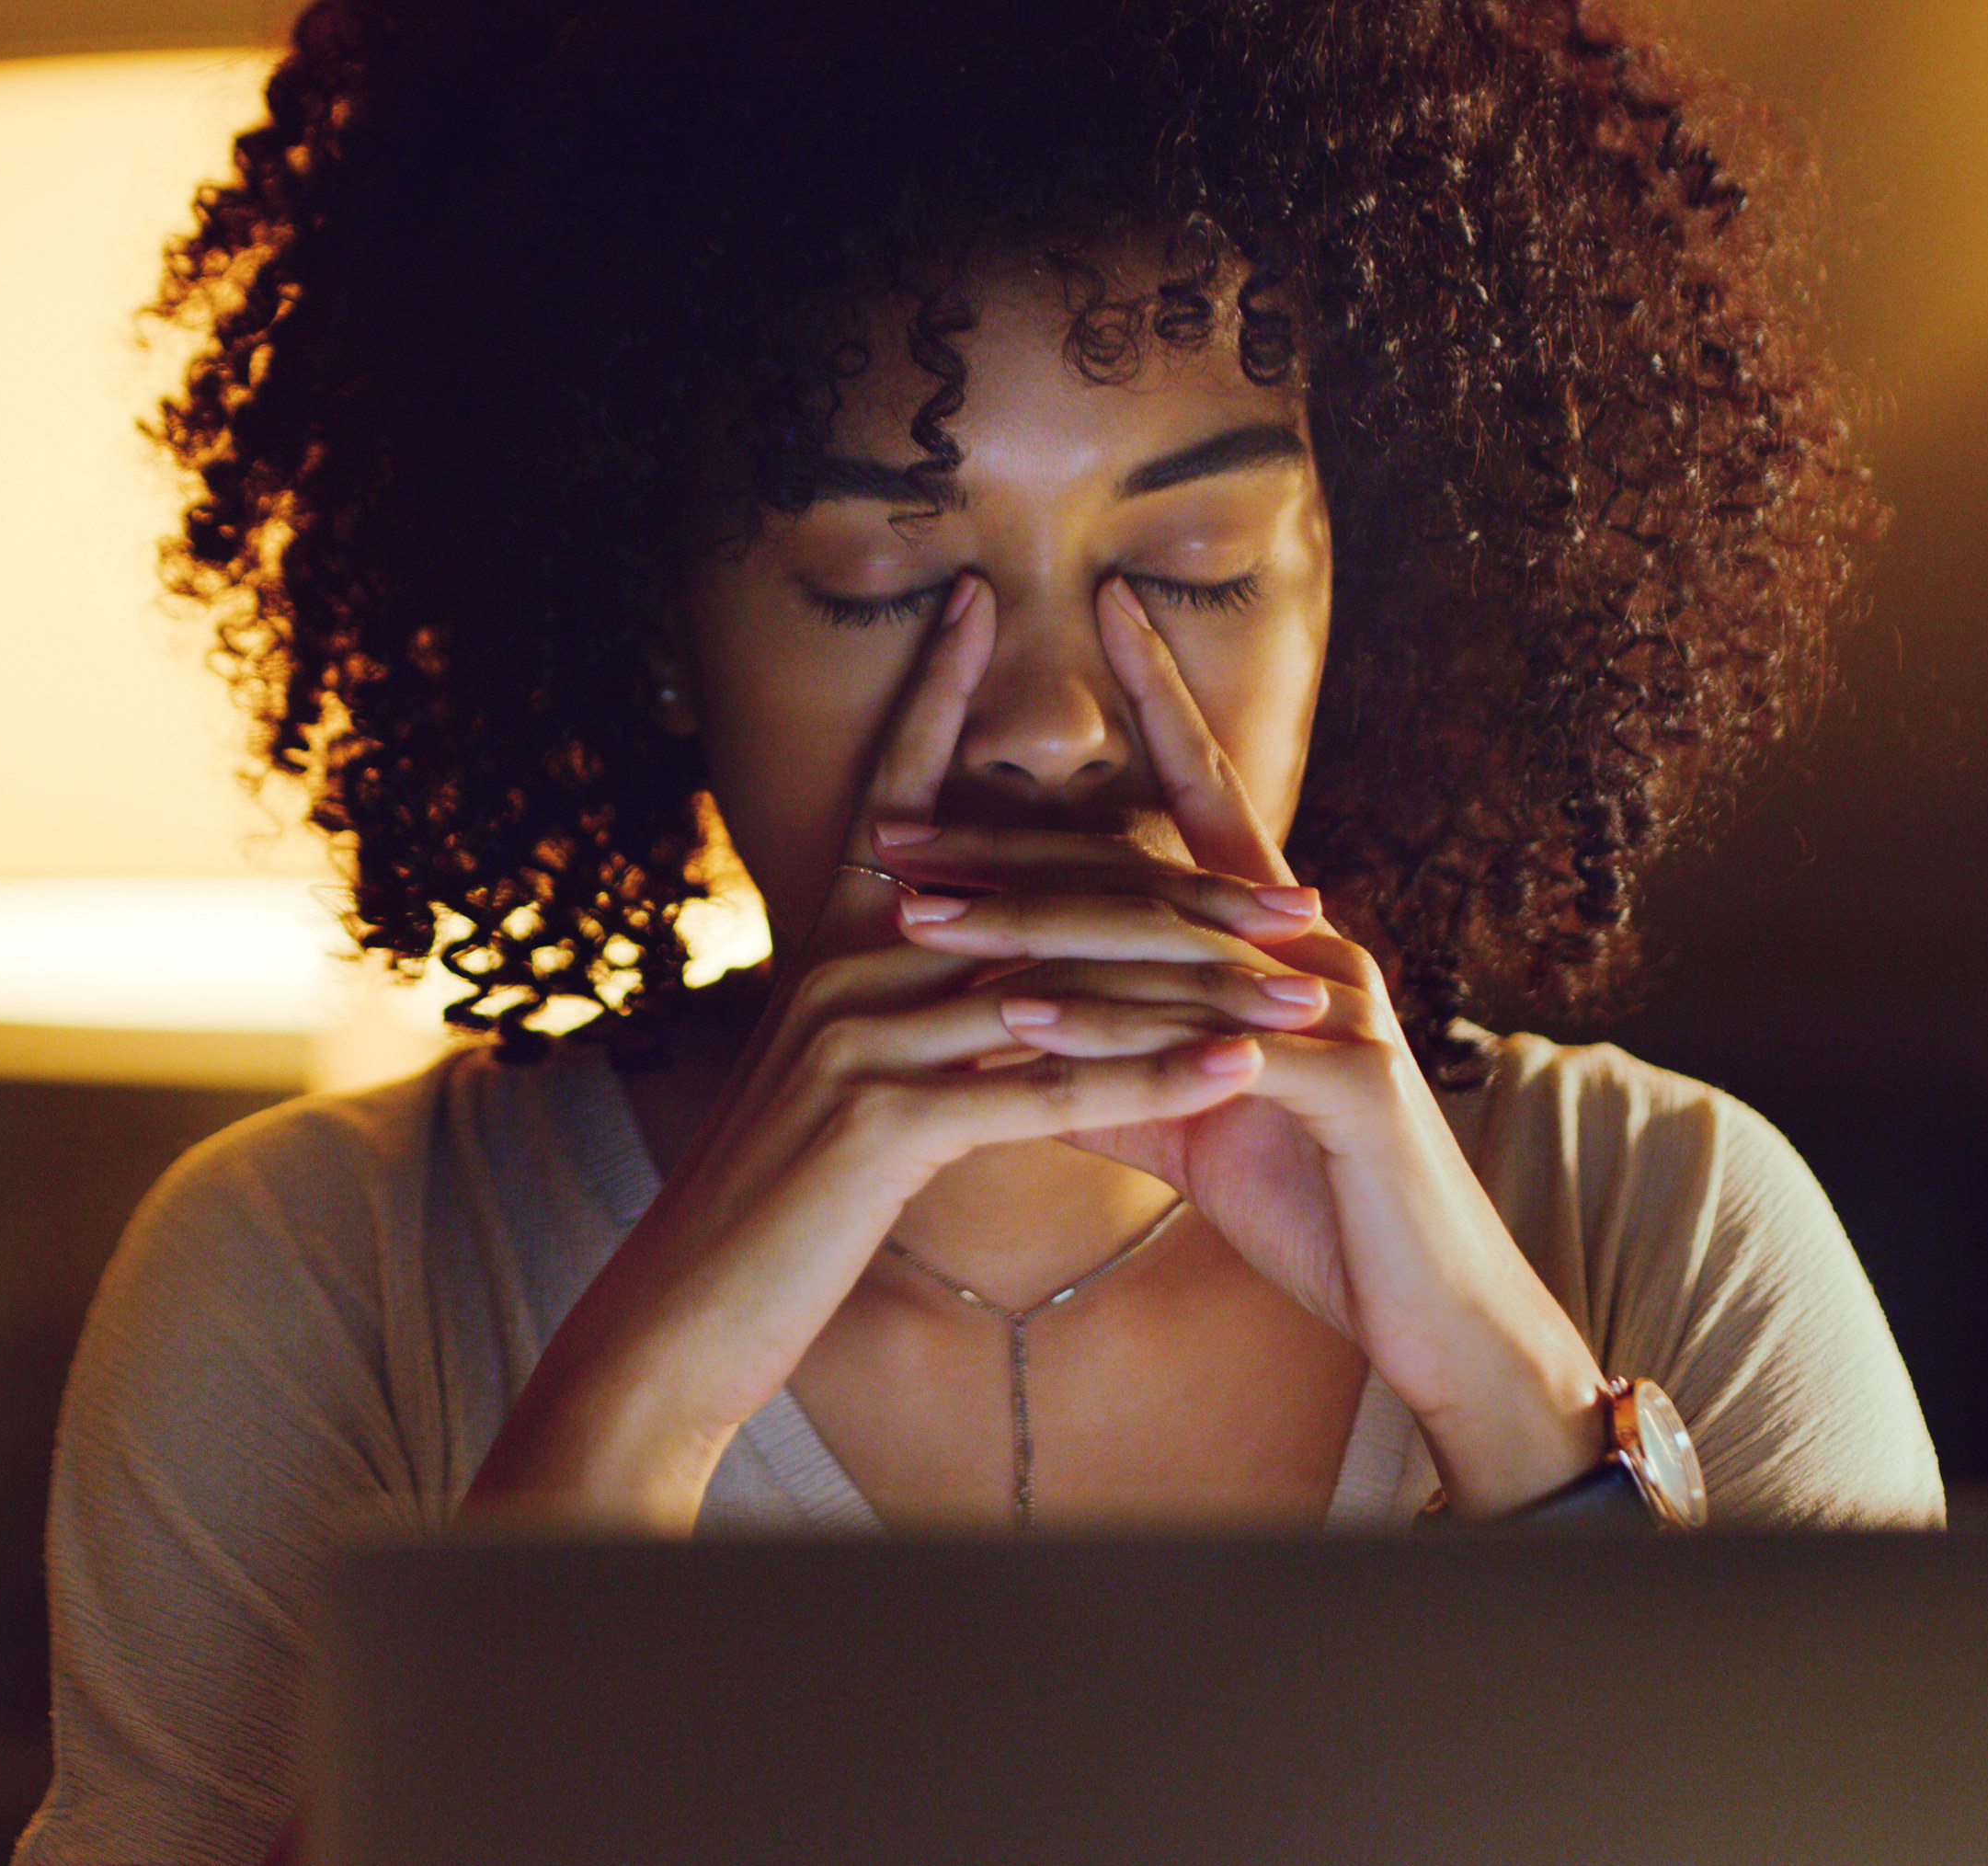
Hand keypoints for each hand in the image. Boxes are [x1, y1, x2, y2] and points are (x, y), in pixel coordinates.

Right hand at [465, 575, 1277, 1529]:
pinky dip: (1150, 1081)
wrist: (678, 1322)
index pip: (895, 794)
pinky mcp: (882, 1122)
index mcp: (826, 949)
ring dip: (1200, 995)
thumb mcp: (839, 1094)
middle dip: (1183, 896)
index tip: (982, 606)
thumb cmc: (773, 1216)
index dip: (933, 699)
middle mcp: (840, 969)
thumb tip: (987, 986)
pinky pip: (1045, 1087)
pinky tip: (1238, 1075)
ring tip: (1309, 991)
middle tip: (1301, 895)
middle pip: (1041, 900)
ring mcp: (857, 1037)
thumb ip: (903, 1022)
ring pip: (1063, 990)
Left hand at [886, 579, 1613, 1515]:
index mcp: (1281, 939)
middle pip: (1148, 868)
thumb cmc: (1315, 1207)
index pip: (1207, 794)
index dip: (1159, 696)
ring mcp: (1342, 1007)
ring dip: (1032, 928)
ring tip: (915, 918)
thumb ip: (1110, 1056)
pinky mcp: (1349, 1087)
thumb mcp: (1191, 1116)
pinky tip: (1014, 1020)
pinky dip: (1103, 1031)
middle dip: (1014, 847)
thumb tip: (1001, 1023)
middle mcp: (1318, 946)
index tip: (1092, 610)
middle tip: (890, 833)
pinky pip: (1204, 1043)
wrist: (1435, 1313)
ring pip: (1166, 946)